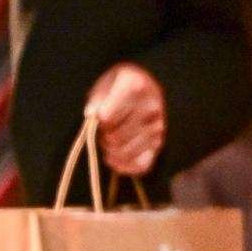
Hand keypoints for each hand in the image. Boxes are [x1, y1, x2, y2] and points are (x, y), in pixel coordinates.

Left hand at [85, 62, 165, 176]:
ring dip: (110, 151)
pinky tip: (114, 156)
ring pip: (124, 153)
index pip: (107, 117)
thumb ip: (97, 100)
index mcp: (136, 87)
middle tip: (103, 130)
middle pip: (115, 138)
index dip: (98, 120)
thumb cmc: (118, 86)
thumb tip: (92, 115)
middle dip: (103, 137)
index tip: (99, 116)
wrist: (143, 86)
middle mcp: (151, 108)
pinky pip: (140, 166)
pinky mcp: (159, 146)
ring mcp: (157, 128)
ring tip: (109, 139)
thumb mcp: (104, 84)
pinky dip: (123, 165)